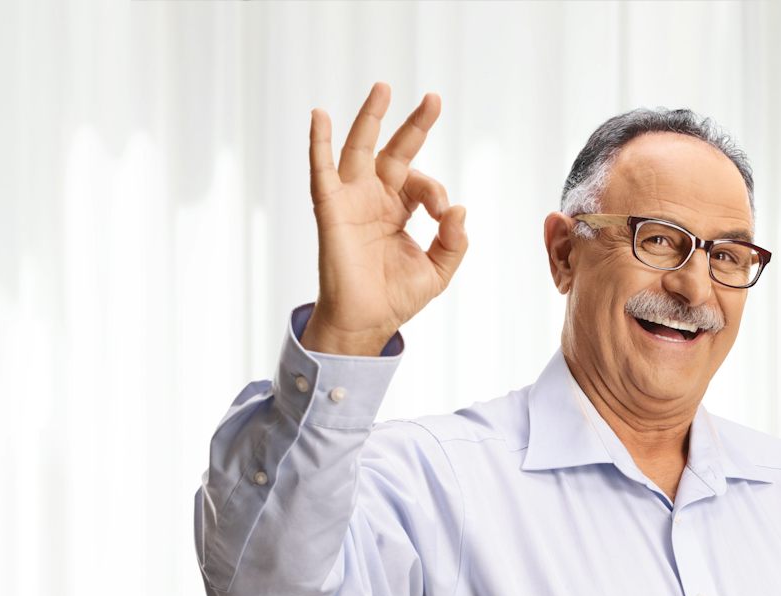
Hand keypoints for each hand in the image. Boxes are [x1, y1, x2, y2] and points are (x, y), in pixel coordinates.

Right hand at [306, 82, 467, 355]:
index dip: (438, 194)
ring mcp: (352, 200)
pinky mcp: (331, 208)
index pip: (423, 184)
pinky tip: (321, 116)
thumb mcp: (438, 270)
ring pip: (360, 149)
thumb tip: (460, 209)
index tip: (444, 215)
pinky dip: (319, 143)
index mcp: (399, 210)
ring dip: (370, 118)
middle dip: (414, 125)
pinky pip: (322, 170)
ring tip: (383, 89)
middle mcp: (375, 198)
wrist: (367, 322)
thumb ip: (454, 242)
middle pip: (395, 151)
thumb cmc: (396, 297)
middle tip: (434, 98)